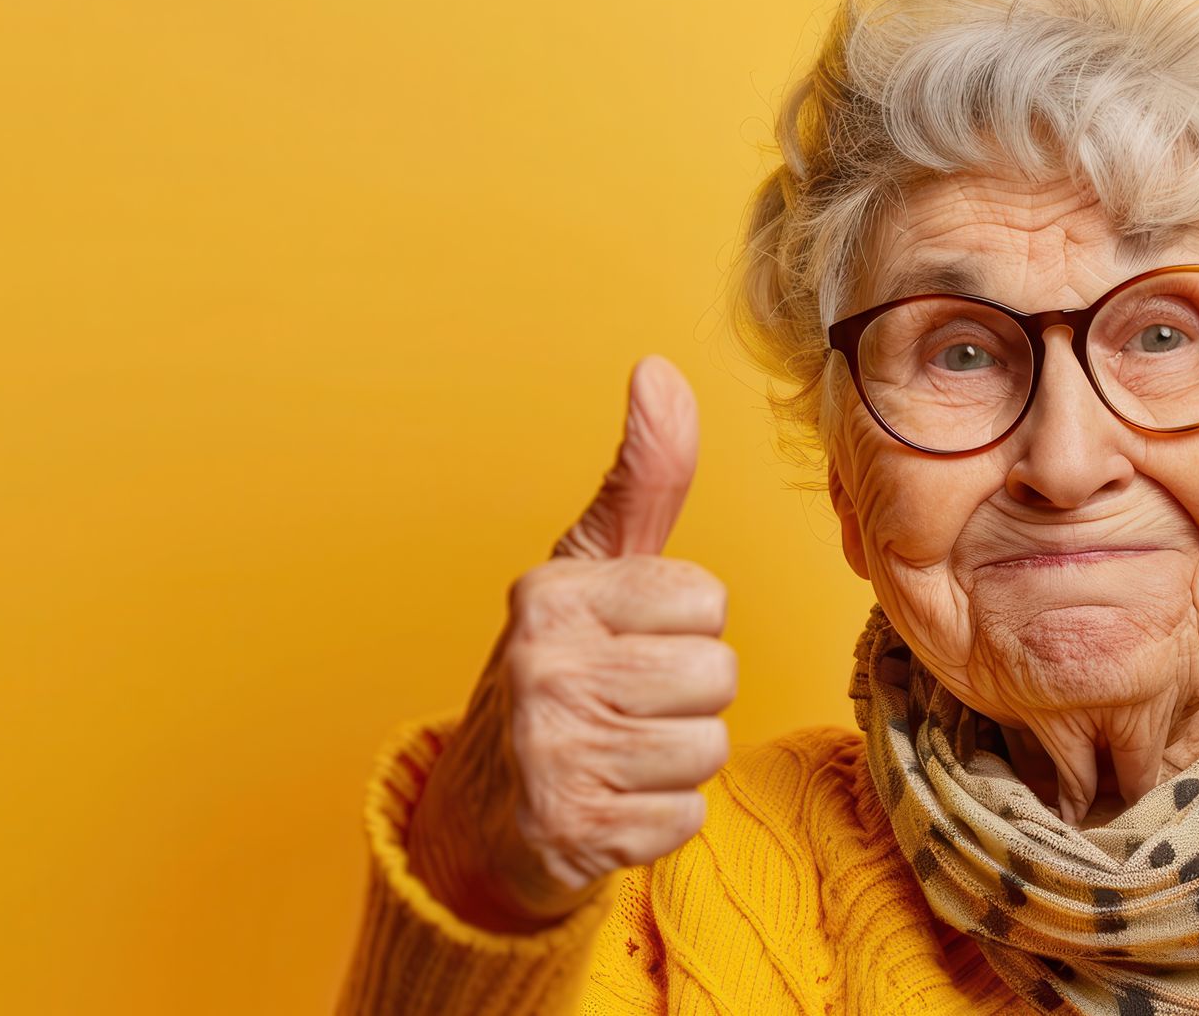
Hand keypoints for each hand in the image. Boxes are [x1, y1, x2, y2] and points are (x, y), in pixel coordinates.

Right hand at [408, 356, 734, 932]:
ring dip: (676, 761)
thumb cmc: (561, 670)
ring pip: (707, 748)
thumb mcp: (594, 567)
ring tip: (619, 752)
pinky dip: (658, 821)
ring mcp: (550, 751)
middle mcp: (543, 663)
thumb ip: (643, 475)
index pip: (707, 599)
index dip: (684, 626)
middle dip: (688, 697)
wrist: (481, 812)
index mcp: (554, 591)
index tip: (630, 640)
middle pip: (717, 674)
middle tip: (628, 704)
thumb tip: (660, 369)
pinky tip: (611, 803)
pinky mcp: (568, 830)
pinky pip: (684, 819)